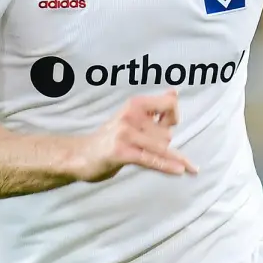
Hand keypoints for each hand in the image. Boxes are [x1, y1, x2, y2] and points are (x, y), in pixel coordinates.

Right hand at [75, 90, 197, 181]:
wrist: (81, 155)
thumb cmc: (112, 137)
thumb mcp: (133, 116)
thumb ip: (156, 107)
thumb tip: (175, 91)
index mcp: (135, 104)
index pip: (170, 104)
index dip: (174, 116)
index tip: (168, 124)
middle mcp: (131, 116)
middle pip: (167, 134)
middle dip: (162, 144)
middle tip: (142, 145)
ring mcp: (126, 134)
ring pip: (162, 147)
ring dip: (161, 158)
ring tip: (143, 155)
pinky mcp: (122, 152)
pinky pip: (151, 159)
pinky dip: (167, 166)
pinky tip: (180, 170)